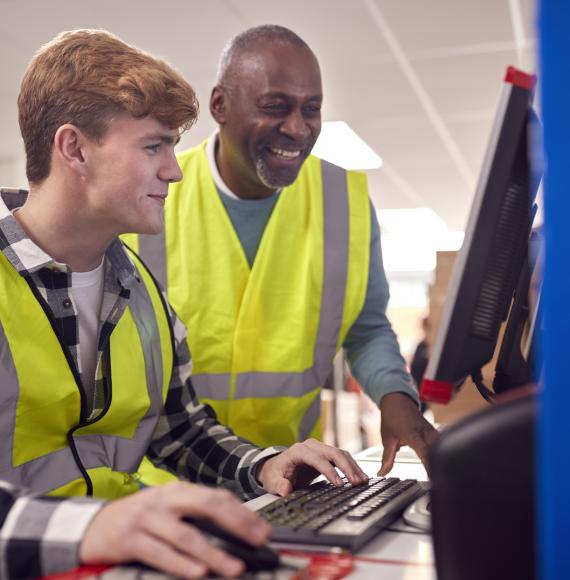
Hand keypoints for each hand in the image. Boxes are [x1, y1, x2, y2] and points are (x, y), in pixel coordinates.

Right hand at [79, 482, 270, 578]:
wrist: (93, 525)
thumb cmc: (139, 518)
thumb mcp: (167, 508)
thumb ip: (194, 514)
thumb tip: (234, 528)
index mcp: (178, 491)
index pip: (216, 496)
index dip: (241, 512)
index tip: (261, 529)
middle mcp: (165, 500)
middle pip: (206, 506)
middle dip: (236, 524)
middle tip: (256, 541)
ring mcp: (147, 518)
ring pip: (186, 535)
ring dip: (213, 553)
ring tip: (234, 567)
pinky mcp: (130, 540)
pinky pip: (160, 553)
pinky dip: (180, 564)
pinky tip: (197, 573)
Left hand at [256, 438, 368, 495]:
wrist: (276, 467)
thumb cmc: (275, 473)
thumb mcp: (272, 481)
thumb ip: (279, 485)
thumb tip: (286, 490)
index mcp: (298, 450)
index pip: (317, 459)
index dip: (329, 471)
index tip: (339, 484)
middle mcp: (311, 446)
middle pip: (333, 453)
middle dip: (347, 468)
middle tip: (357, 482)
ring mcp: (319, 449)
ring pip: (340, 454)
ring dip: (352, 467)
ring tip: (363, 480)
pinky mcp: (325, 454)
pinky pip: (341, 458)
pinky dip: (351, 466)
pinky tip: (359, 476)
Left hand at [378, 392, 438, 475]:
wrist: (397, 399)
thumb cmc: (392, 416)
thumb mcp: (387, 439)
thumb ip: (387, 458)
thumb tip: (382, 473)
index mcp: (413, 435)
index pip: (425, 452)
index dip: (430, 465)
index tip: (433, 477)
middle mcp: (426, 433)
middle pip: (438, 451)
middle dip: (440, 466)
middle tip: (441, 482)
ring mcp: (432, 431)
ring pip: (442, 446)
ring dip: (442, 458)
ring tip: (444, 476)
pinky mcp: (434, 432)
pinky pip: (441, 443)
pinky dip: (442, 452)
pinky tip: (444, 463)